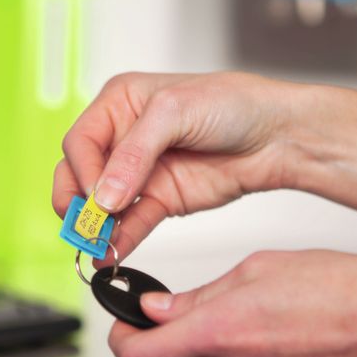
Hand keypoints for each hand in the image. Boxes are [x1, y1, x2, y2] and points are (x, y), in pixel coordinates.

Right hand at [53, 72, 316, 262]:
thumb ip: (135, 152)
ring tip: (97, 247)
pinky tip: (113, 253)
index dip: (83, 170)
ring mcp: (140, 173)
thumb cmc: (234, 103)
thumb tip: (104, 194)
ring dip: (96, 228)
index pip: (80, 142)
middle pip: (81, 175)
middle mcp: (123, 138)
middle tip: (85, 227)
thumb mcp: (176, 111)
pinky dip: (120, 240)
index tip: (97, 195)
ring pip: (102, 206)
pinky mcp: (160, 201)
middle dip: (79, 203)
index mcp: (119, 103)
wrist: (277, 136)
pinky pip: (131, 224)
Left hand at [108, 250, 356, 356]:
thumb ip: (200, 295)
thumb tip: (159, 308)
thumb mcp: (260, 268)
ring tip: (230, 313)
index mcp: (220, 332)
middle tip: (170, 310)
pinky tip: (260, 332)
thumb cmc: (347, 290)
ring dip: (196, 348)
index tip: (124, 319)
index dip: (120, 337)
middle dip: (158, 339)